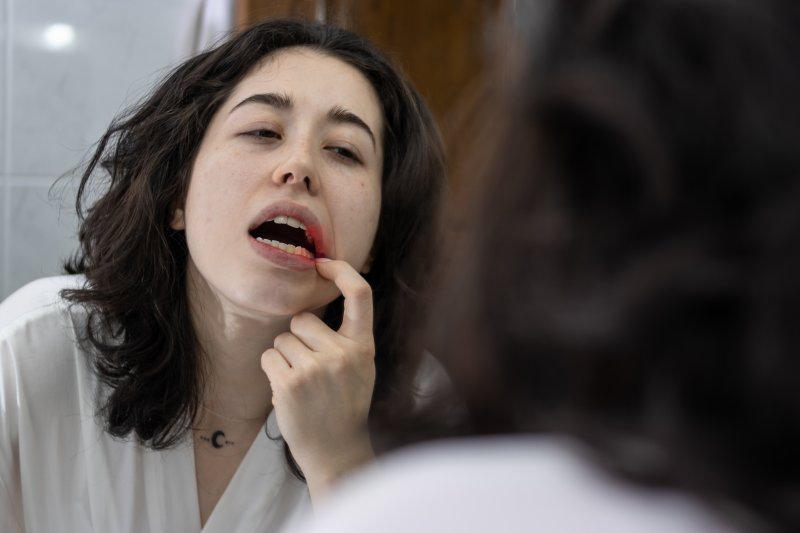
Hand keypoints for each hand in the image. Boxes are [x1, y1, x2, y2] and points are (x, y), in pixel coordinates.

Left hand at [260, 258, 375, 499]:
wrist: (336, 451)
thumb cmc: (345, 403)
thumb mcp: (361, 366)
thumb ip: (346, 335)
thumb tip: (322, 291)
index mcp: (364, 346)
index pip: (360, 293)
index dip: (341, 270)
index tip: (322, 263)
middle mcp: (342, 354)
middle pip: (302, 319)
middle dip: (298, 338)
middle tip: (311, 368)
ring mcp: (315, 369)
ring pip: (281, 339)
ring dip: (284, 358)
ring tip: (302, 384)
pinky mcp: (290, 384)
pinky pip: (268, 357)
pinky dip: (273, 372)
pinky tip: (289, 392)